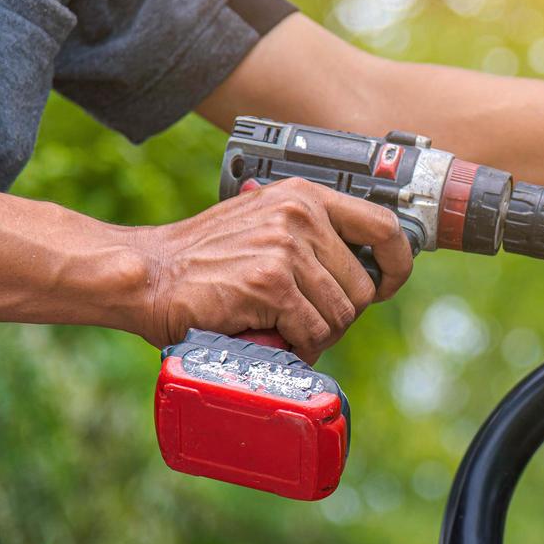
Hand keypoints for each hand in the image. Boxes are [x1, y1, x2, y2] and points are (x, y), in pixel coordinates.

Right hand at [132, 178, 412, 362]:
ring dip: (316, 335)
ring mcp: (286, 248)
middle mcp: (300, 215)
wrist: (147, 274)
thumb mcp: (263, 223)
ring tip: (282, 330)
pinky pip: (313, 332)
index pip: (384, 226)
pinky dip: (298, 347)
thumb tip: (365, 267)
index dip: (396, 263)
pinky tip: (272, 339)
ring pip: (340, 315)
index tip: (387, 285)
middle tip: (304, 322)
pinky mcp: (271, 283)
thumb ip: (309, 235)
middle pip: (361, 287)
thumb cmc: (204, 258)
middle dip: (338, 315)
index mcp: (304, 196)